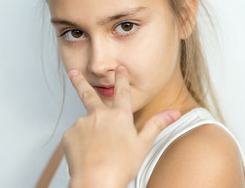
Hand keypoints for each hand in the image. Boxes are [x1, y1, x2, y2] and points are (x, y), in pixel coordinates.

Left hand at [63, 66, 180, 187]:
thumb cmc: (121, 166)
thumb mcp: (143, 145)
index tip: (120, 69)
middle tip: (74, 71)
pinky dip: (80, 143)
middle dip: (81, 80)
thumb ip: (156, 125)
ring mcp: (82, 123)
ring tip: (96, 152)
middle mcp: (99, 115)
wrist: (95, 181)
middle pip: (88, 94)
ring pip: (86, 124)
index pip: (122, 92)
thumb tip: (175, 112)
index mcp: (119, 116)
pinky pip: (75, 136)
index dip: (122, 79)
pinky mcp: (69, 134)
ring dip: (89, 133)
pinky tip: (86, 155)